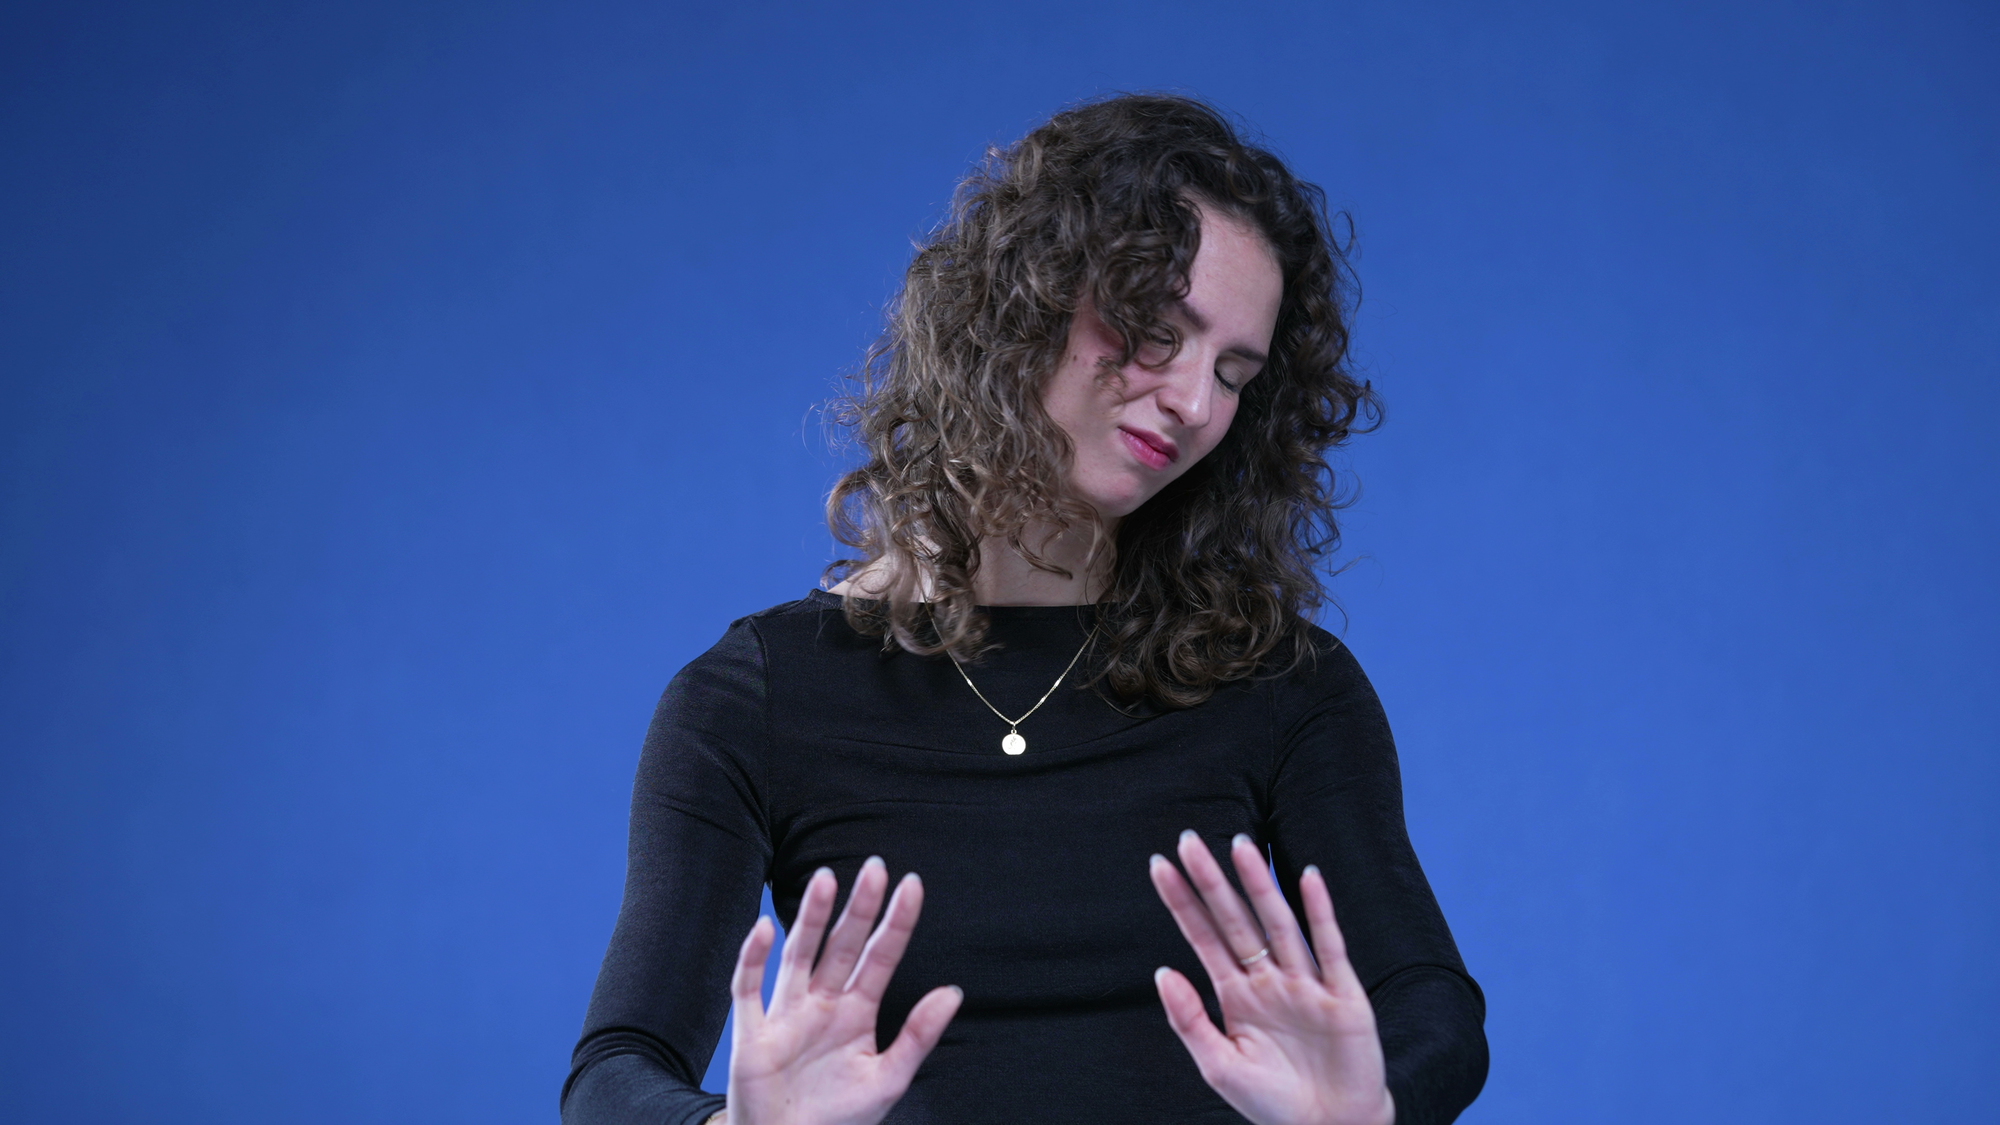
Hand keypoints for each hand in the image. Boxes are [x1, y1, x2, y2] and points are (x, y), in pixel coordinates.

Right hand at [724, 857, 962, 1124]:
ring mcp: (786, 1015)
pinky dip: (753, 958)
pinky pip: (749, 988)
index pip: (880, 957)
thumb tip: (954, 991)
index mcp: (857, 1012)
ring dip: (811, 919)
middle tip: (874, 867)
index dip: (896, 922)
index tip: (912, 884)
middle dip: (858, 908)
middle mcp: (822, 1004)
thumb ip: (918, 1035)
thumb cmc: (839, 1116)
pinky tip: (765, 927)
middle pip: (842, 946)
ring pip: (799, 956)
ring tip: (825, 880)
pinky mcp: (752, 1034)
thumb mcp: (888, 1079)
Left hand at [1150, 831, 1394, 1124]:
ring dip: (1260, 885)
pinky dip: (1320, 912)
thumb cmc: (1272, 1103)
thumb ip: (1189, 1019)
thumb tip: (1161, 971)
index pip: (1203, 936)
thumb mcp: (1219, 1065)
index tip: (1159, 866)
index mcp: (1236, 994)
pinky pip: (1329, 946)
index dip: (1182, 901)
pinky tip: (1307, 878)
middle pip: (1236, 919)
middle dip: (1213, 881)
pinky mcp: (1343, 994)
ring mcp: (1306, 983)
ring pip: (1278, 923)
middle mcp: (1269, 980)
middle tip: (1188, 840)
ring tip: (1240, 845)